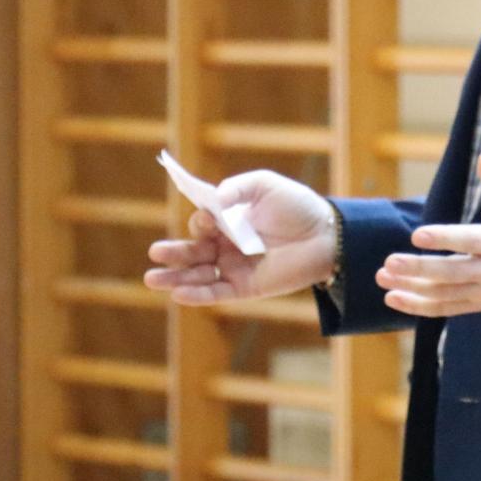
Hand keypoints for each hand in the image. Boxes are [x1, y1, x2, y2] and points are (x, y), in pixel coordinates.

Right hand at [144, 169, 335, 305]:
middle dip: (173, 253)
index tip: (208, 218)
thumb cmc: (297, 206)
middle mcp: (227, 244)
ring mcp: (235, 267)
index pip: (201, 223)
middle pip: (192, 251)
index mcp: (227, 220)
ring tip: (152, 280)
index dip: (201, 221)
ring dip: (176, 278)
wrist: (327, 234)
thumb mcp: (265, 185)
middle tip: (155, 253)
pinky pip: (217, 293)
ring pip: (198, 275)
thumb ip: (239, 187)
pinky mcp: (246, 287)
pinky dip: (197, 295)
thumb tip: (215, 197)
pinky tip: (179, 295)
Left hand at [377, 154, 480, 317]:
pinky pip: (444, 309)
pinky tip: (393, 297)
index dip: (445, 239)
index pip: (471, 241)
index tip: (416, 235)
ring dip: (411, 287)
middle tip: (390, 261)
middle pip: (452, 273)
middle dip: (420, 268)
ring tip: (383, 276)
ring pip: (444, 294)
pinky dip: (418, 307)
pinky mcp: (477, 305)